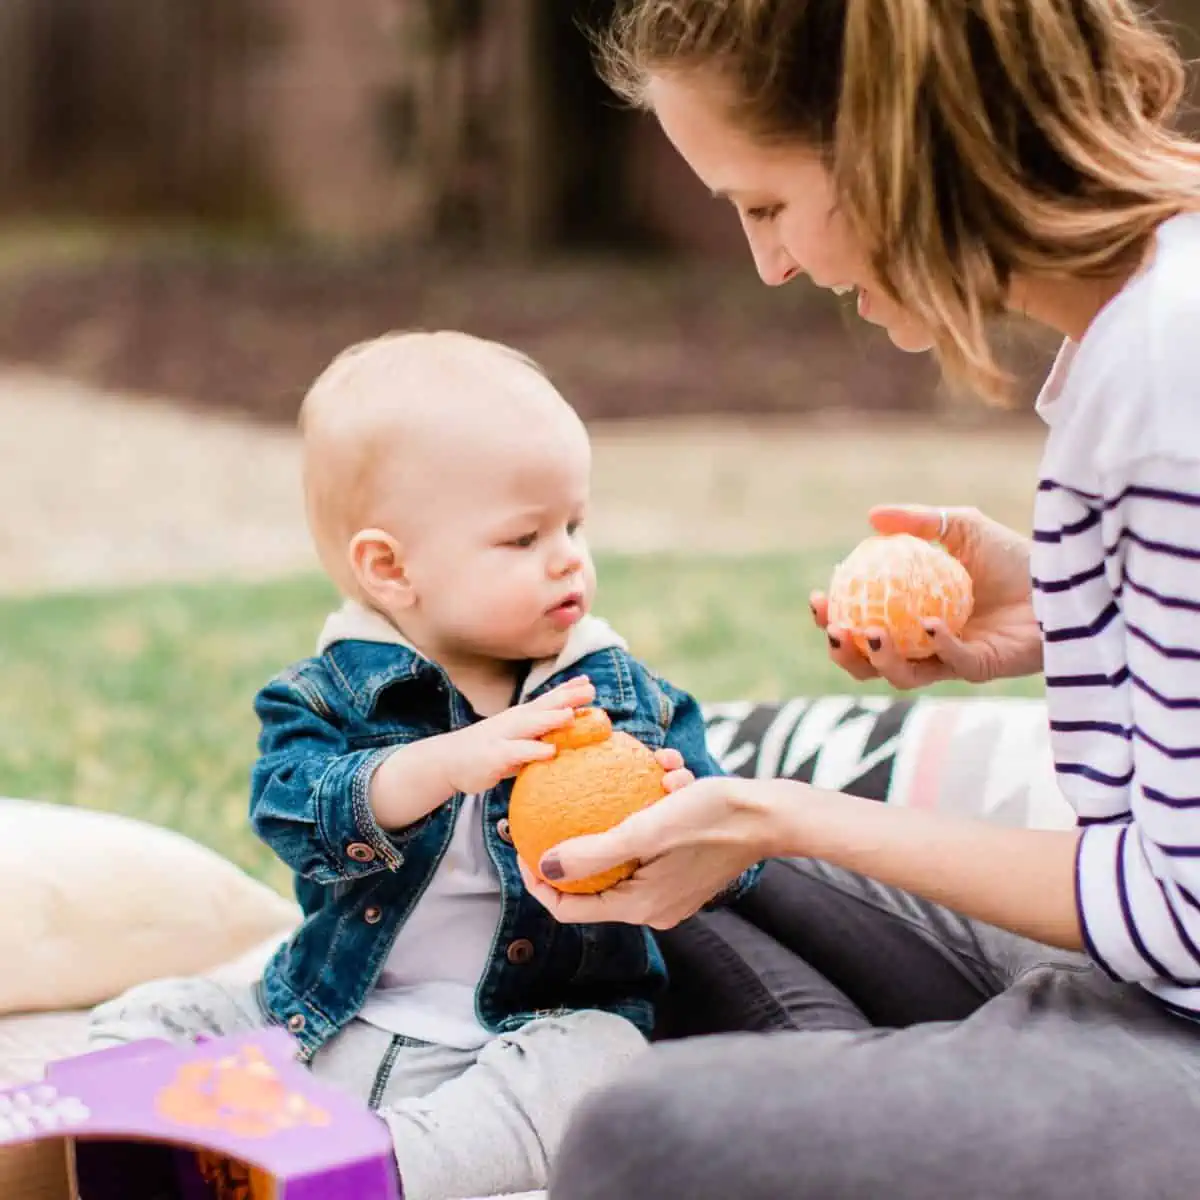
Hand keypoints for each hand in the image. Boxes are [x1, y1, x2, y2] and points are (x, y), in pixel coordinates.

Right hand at [439, 676, 595, 795]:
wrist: (448, 761)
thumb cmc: (490, 749)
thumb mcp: (518, 739)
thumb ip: (541, 734)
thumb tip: (572, 731)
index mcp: (521, 717)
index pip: (546, 700)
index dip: (566, 690)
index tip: (587, 681)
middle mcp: (513, 722)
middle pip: (543, 706)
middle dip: (566, 697)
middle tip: (590, 689)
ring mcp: (502, 737)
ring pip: (529, 726)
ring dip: (550, 719)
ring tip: (571, 714)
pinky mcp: (494, 757)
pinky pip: (516, 753)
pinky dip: (533, 751)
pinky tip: (550, 751)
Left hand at [518, 773, 765, 929]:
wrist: (770, 814)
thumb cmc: (710, 818)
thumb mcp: (644, 829)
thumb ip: (593, 853)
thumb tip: (546, 866)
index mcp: (638, 907)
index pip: (569, 907)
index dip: (539, 882)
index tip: (523, 845)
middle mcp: (653, 907)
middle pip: (594, 882)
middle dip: (582, 839)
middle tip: (560, 806)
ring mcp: (671, 890)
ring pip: (626, 853)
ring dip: (623, 814)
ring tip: (638, 775)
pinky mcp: (685, 868)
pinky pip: (652, 841)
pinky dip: (651, 809)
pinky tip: (664, 772)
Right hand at [810, 504, 1042, 689]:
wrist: (1063, 579)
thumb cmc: (1013, 554)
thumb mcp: (962, 526)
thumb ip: (919, 521)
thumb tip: (871, 516)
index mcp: (908, 615)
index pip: (859, 622)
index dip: (831, 617)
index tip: (818, 598)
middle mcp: (923, 644)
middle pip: (869, 662)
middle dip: (842, 652)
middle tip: (833, 628)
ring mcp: (950, 660)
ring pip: (901, 675)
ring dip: (879, 660)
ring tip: (871, 633)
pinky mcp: (980, 669)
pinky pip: (950, 664)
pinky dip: (936, 646)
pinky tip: (929, 624)